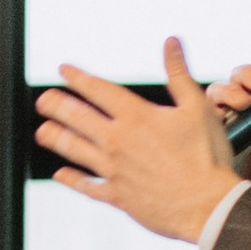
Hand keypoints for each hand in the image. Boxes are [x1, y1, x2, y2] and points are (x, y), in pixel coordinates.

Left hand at [36, 38, 243, 240]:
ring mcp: (113, 170)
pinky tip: (60, 174)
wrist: (208, 207)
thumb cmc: (207, 157)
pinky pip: (86, 186)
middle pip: (77, 118)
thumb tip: (171, 42)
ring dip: (55, 138)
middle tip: (42, 100)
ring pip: (74, 150)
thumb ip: (179, 74)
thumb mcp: (198, 108)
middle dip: (56, 106)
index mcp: (136, 117)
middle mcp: (117, 141)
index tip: (63, 70)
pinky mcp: (116, 196)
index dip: (78, 78)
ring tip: (42, 131)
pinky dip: (71, 179)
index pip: (98, 90)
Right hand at [206, 50, 250, 205]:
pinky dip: (198, 108)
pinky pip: (195, 117)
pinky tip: (208, 113)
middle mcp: (245, 116)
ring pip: (216, 95)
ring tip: (239, 104)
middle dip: (246, 75)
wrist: (250, 223)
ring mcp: (222, 127)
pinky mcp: (201, 140)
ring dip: (226, 92)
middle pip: (237, 81)